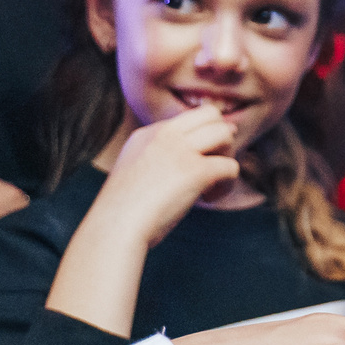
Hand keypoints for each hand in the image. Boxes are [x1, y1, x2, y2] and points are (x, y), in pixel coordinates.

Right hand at [95, 105, 240, 246]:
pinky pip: (231, 166)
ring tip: (211, 184)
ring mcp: (179, 150)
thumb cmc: (125, 213)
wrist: (114, 229)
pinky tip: (209, 198)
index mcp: (146, 134)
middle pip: (211, 115)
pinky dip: (227, 185)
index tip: (194, 167)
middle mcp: (163, 135)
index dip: (201, 141)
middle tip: (211, 168)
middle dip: (221, 139)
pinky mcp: (194, 170)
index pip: (189, 119)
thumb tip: (200, 160)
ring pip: (225, 134)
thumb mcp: (138, 174)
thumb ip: (162, 161)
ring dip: (227, 158)